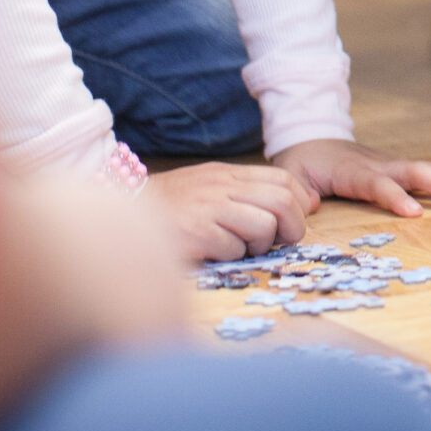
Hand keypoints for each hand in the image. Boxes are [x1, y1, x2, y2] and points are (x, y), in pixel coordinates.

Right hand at [143, 160, 317, 261]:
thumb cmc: (173, 206)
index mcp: (228, 174)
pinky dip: (230, 256)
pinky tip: (213, 253)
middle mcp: (222, 187)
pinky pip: (233, 248)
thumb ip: (254, 192)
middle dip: (291, 228)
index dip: (299, 204)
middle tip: (278, 243)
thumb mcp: (213, 186)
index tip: (294, 223)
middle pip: (281, 202)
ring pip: (263, 226)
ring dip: (259, 245)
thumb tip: (308, 202)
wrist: (122, 212)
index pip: (284, 181)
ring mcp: (208, 208)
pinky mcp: (195, 233)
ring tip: (240, 247)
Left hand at [273, 138, 430, 216]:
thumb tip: (308, 206)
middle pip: (417, 172)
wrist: (312, 137)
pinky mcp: (404, 167)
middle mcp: (381, 164)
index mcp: (354, 172)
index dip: (396, 196)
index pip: (378, 184)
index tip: (415, 213)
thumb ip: (298, 191)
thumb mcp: (291, 175)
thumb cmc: (303, 162)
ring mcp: (395, 164)